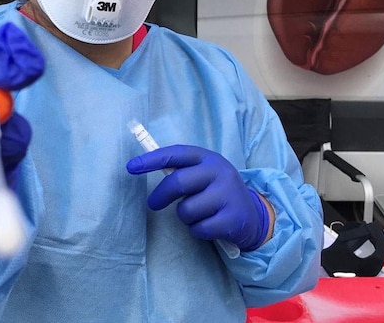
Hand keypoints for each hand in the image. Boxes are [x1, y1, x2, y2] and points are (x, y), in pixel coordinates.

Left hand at [126, 145, 268, 251]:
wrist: (252, 215)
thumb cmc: (217, 192)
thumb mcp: (203, 175)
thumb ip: (181, 170)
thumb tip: (143, 166)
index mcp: (208, 158)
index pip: (176, 154)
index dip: (152, 159)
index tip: (131, 167)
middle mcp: (220, 172)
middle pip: (178, 182)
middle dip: (160, 196)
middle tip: (153, 204)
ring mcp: (228, 195)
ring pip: (187, 209)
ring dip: (185, 217)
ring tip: (198, 215)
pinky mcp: (232, 218)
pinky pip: (199, 228)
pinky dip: (198, 231)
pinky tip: (209, 226)